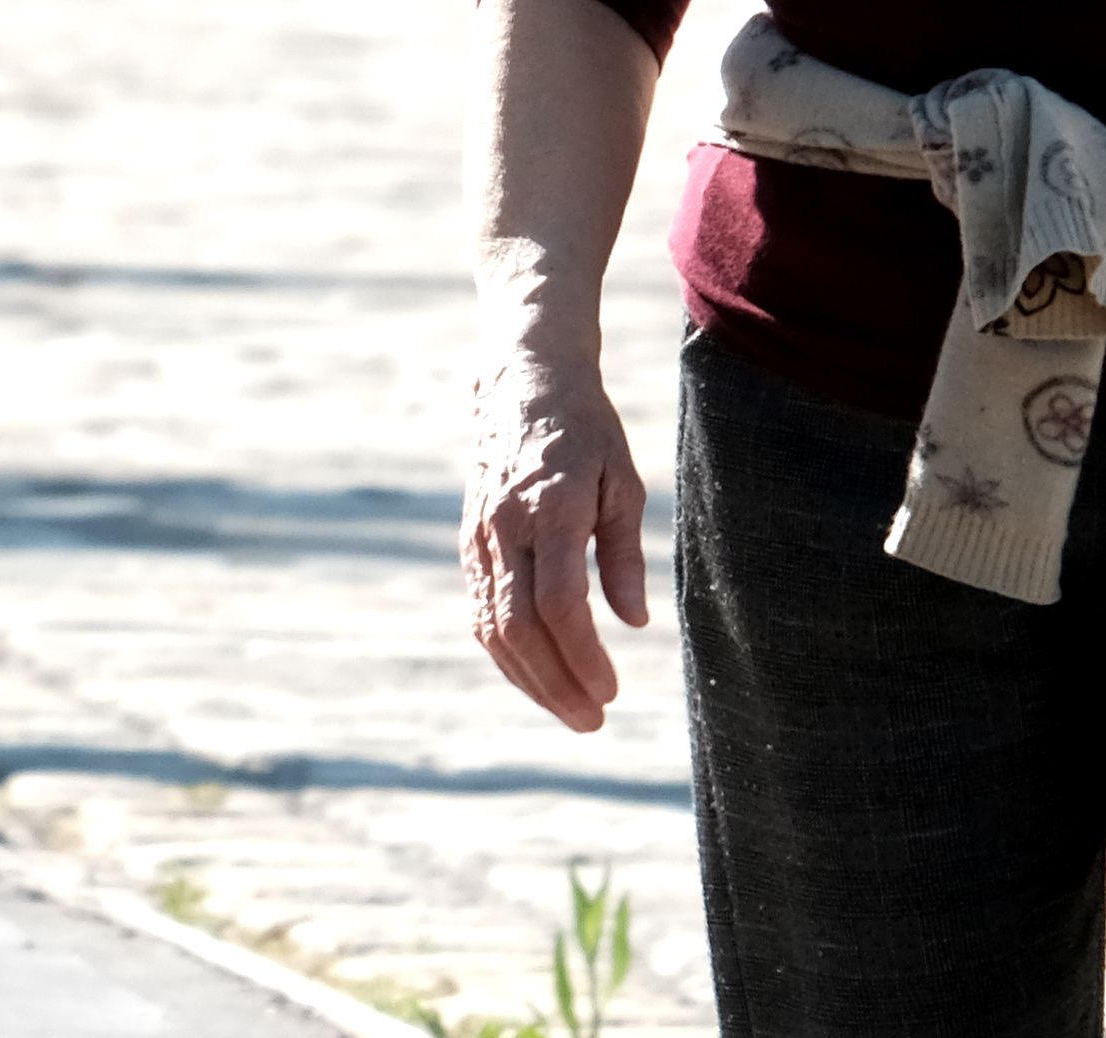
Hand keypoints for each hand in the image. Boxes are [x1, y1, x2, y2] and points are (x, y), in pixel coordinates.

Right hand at [463, 348, 648, 732]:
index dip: (583, 655)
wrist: (522, 383)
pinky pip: (482, 610)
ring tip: (571, 711)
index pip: (558, 601)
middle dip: (556, 683)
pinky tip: (538, 676)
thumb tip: (634, 623)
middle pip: (520, 627)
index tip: (612, 688)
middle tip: (593, 720)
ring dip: (529, 679)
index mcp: (552, 507)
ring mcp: (481, 536)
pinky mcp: (471, 543)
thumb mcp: (623, 482)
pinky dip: (507, 653)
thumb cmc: (586, 431)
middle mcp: (507, 526)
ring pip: (493, 626)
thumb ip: (625, 554)